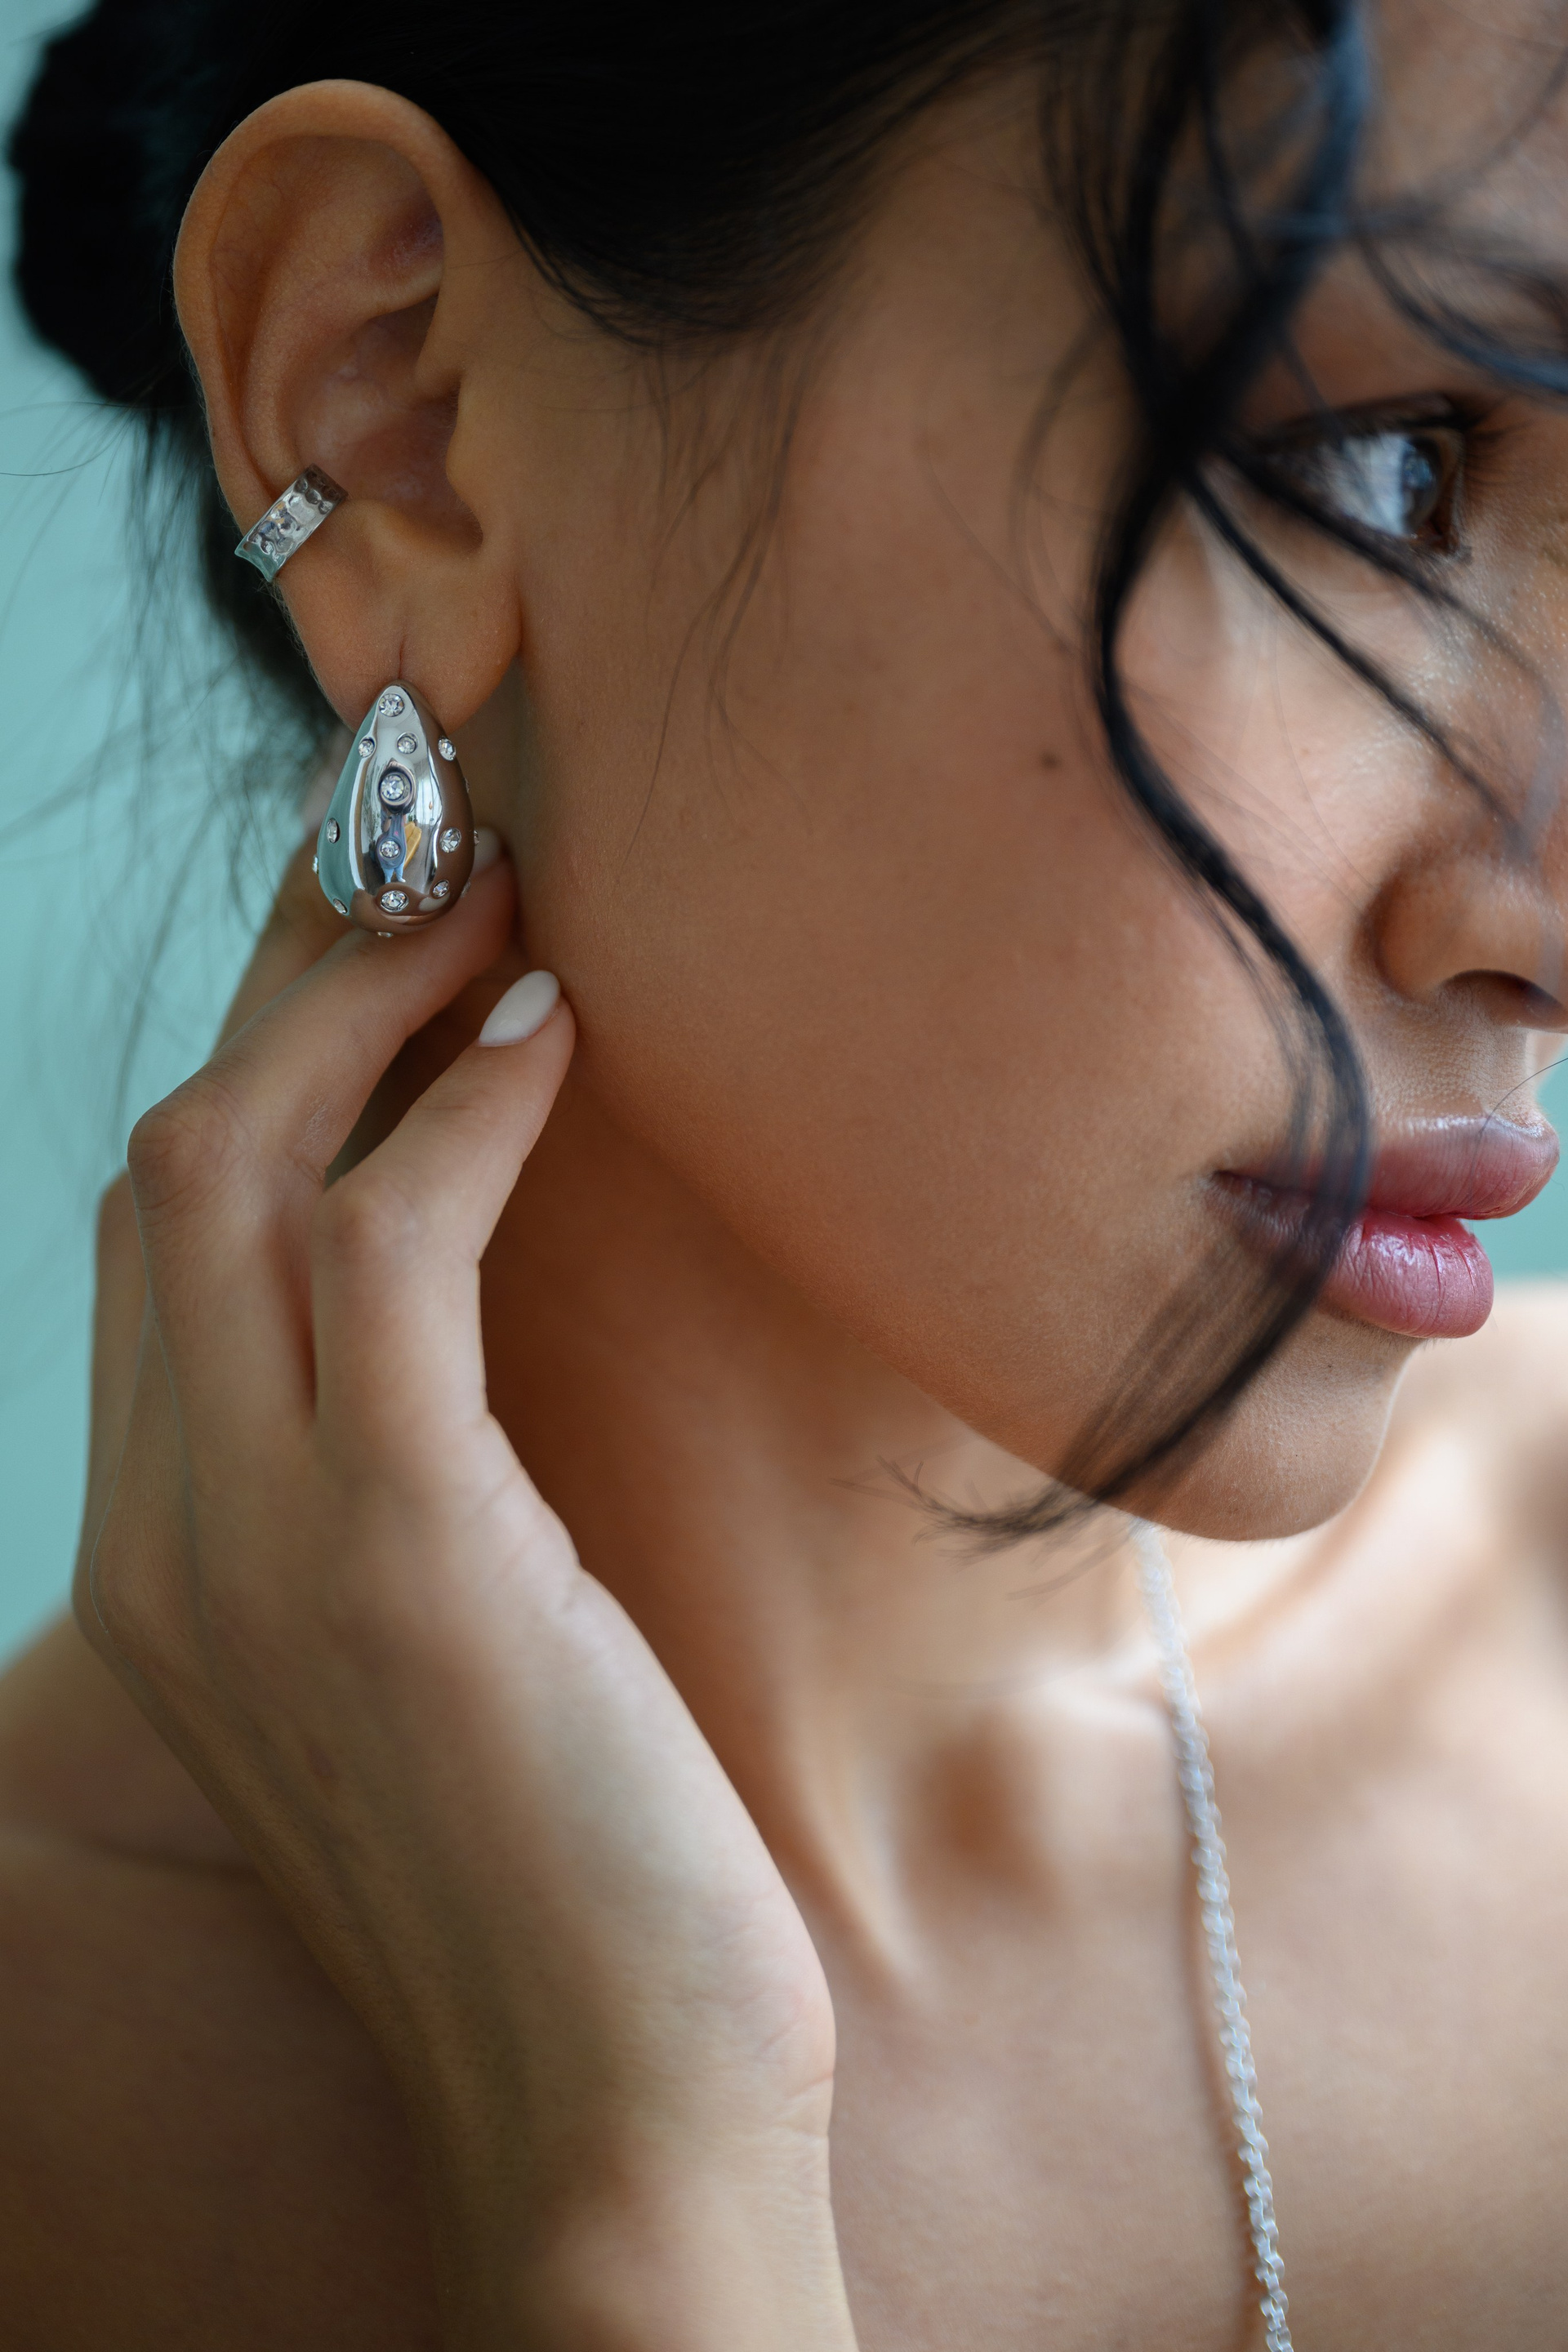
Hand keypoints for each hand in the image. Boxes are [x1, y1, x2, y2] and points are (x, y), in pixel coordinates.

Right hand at [77, 840, 856, 2350]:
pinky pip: (385, 1259)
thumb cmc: (560, 1875)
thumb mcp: (429, 1661)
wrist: (607, 2111)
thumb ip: (388, 1495)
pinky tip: (551, 1038)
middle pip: (172, 1161)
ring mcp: (260, 1543)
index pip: (158, 1236)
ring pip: (235, 1173)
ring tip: (488, 884)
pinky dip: (456, 1119)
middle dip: (290, 973)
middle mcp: (170, 1532)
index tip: (373, 932)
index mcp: (170, 1557)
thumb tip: (454, 1323)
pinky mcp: (399, 1556)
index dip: (258, 1055)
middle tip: (421, 831)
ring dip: (361, 1000)